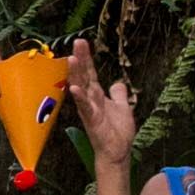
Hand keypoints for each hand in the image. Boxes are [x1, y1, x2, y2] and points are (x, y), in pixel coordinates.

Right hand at [67, 38, 136, 166]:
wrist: (117, 152)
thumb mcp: (122, 108)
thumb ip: (119, 95)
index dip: (86, 58)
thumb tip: (117, 83)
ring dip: (76, 74)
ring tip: (72, 58)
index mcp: (97, 95)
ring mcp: (89, 109)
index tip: (82, 42)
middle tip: (77, 43)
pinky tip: (75, 88)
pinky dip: (80, 97)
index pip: (90, 73)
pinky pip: (85, 107)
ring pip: (81, 87)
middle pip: (83, 76)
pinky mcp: (92, 120)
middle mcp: (90, 100)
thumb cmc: (117, 132)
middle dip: (80, 59)